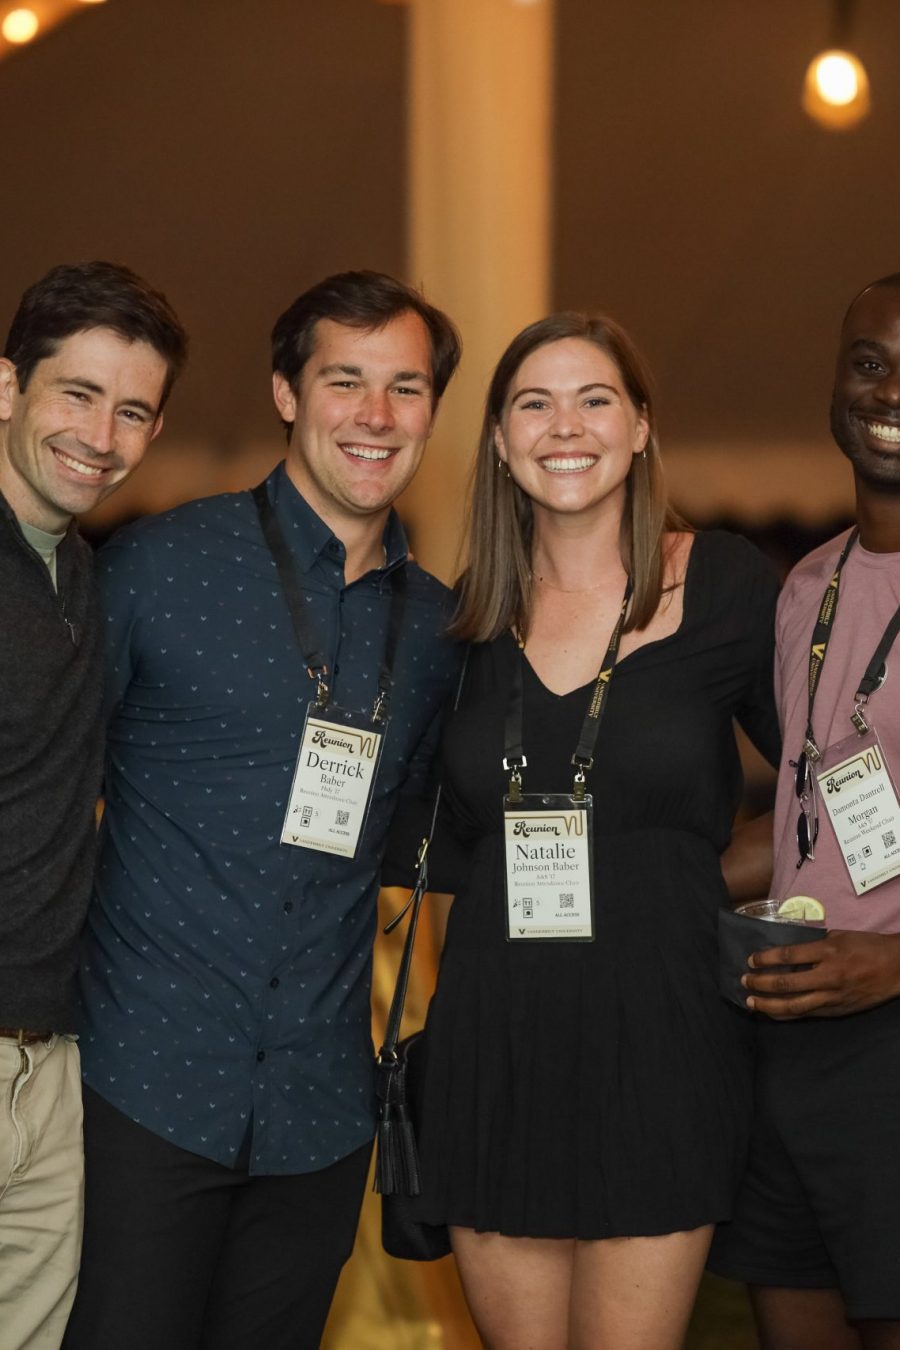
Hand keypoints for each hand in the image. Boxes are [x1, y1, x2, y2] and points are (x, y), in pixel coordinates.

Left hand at [743, 929, 899, 1018]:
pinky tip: (772, 1012)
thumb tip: (789, 950)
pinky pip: (807, 1014)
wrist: (896, 968)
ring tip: (751, 1001)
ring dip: (769, 1004)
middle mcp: (829, 976)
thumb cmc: (868, 946)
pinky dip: (787, 1014)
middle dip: (761, 983)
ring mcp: (833, 997)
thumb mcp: (840, 936)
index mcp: (828, 952)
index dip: (766, 959)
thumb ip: (815, 944)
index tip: (751, 960)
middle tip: (743, 980)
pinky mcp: (837, 1011)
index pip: (789, 956)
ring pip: (795, 1006)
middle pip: (787, 984)